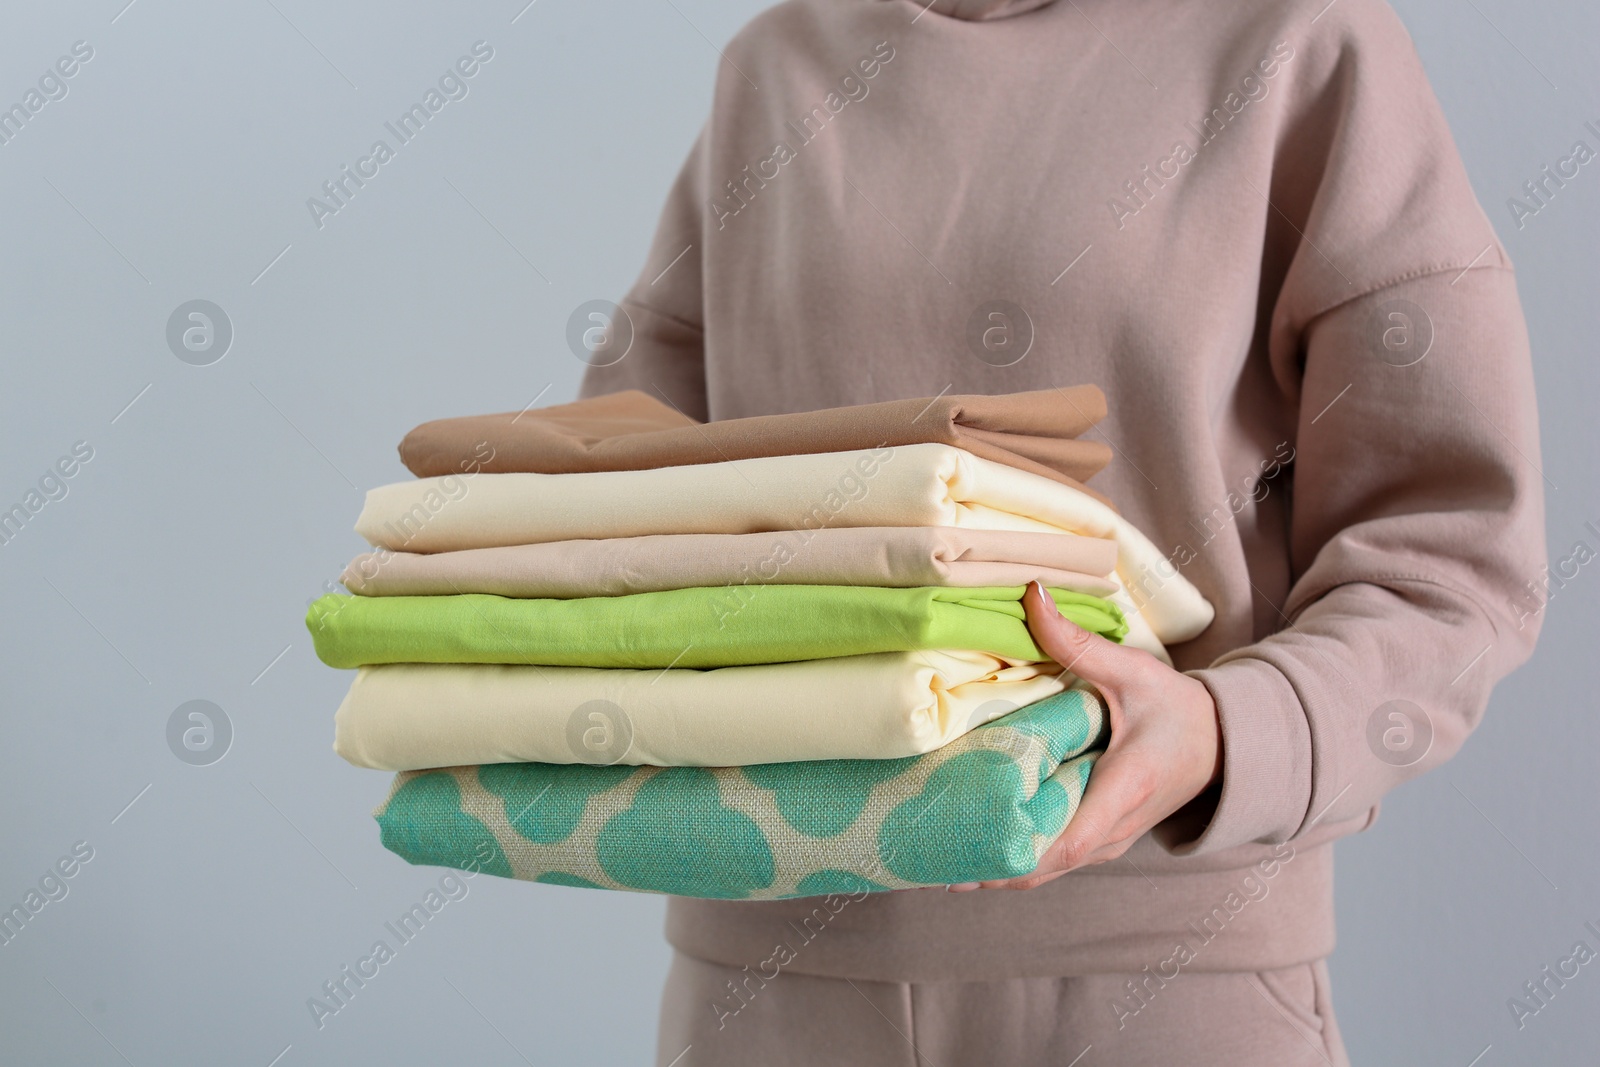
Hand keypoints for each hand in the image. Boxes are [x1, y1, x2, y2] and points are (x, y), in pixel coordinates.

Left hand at [948, 580, 1221, 891]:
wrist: (1222, 743)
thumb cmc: (1178, 708)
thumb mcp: (1131, 670)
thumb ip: (1075, 641)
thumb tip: (1030, 595)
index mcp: (1125, 789)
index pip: (1070, 842)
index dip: (1018, 857)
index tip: (968, 858)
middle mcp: (1115, 828)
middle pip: (1045, 868)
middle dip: (987, 870)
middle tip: (924, 861)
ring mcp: (1109, 840)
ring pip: (1046, 870)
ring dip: (995, 869)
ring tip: (933, 861)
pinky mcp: (1101, 838)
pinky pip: (1053, 860)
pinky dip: (1013, 859)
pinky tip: (971, 848)